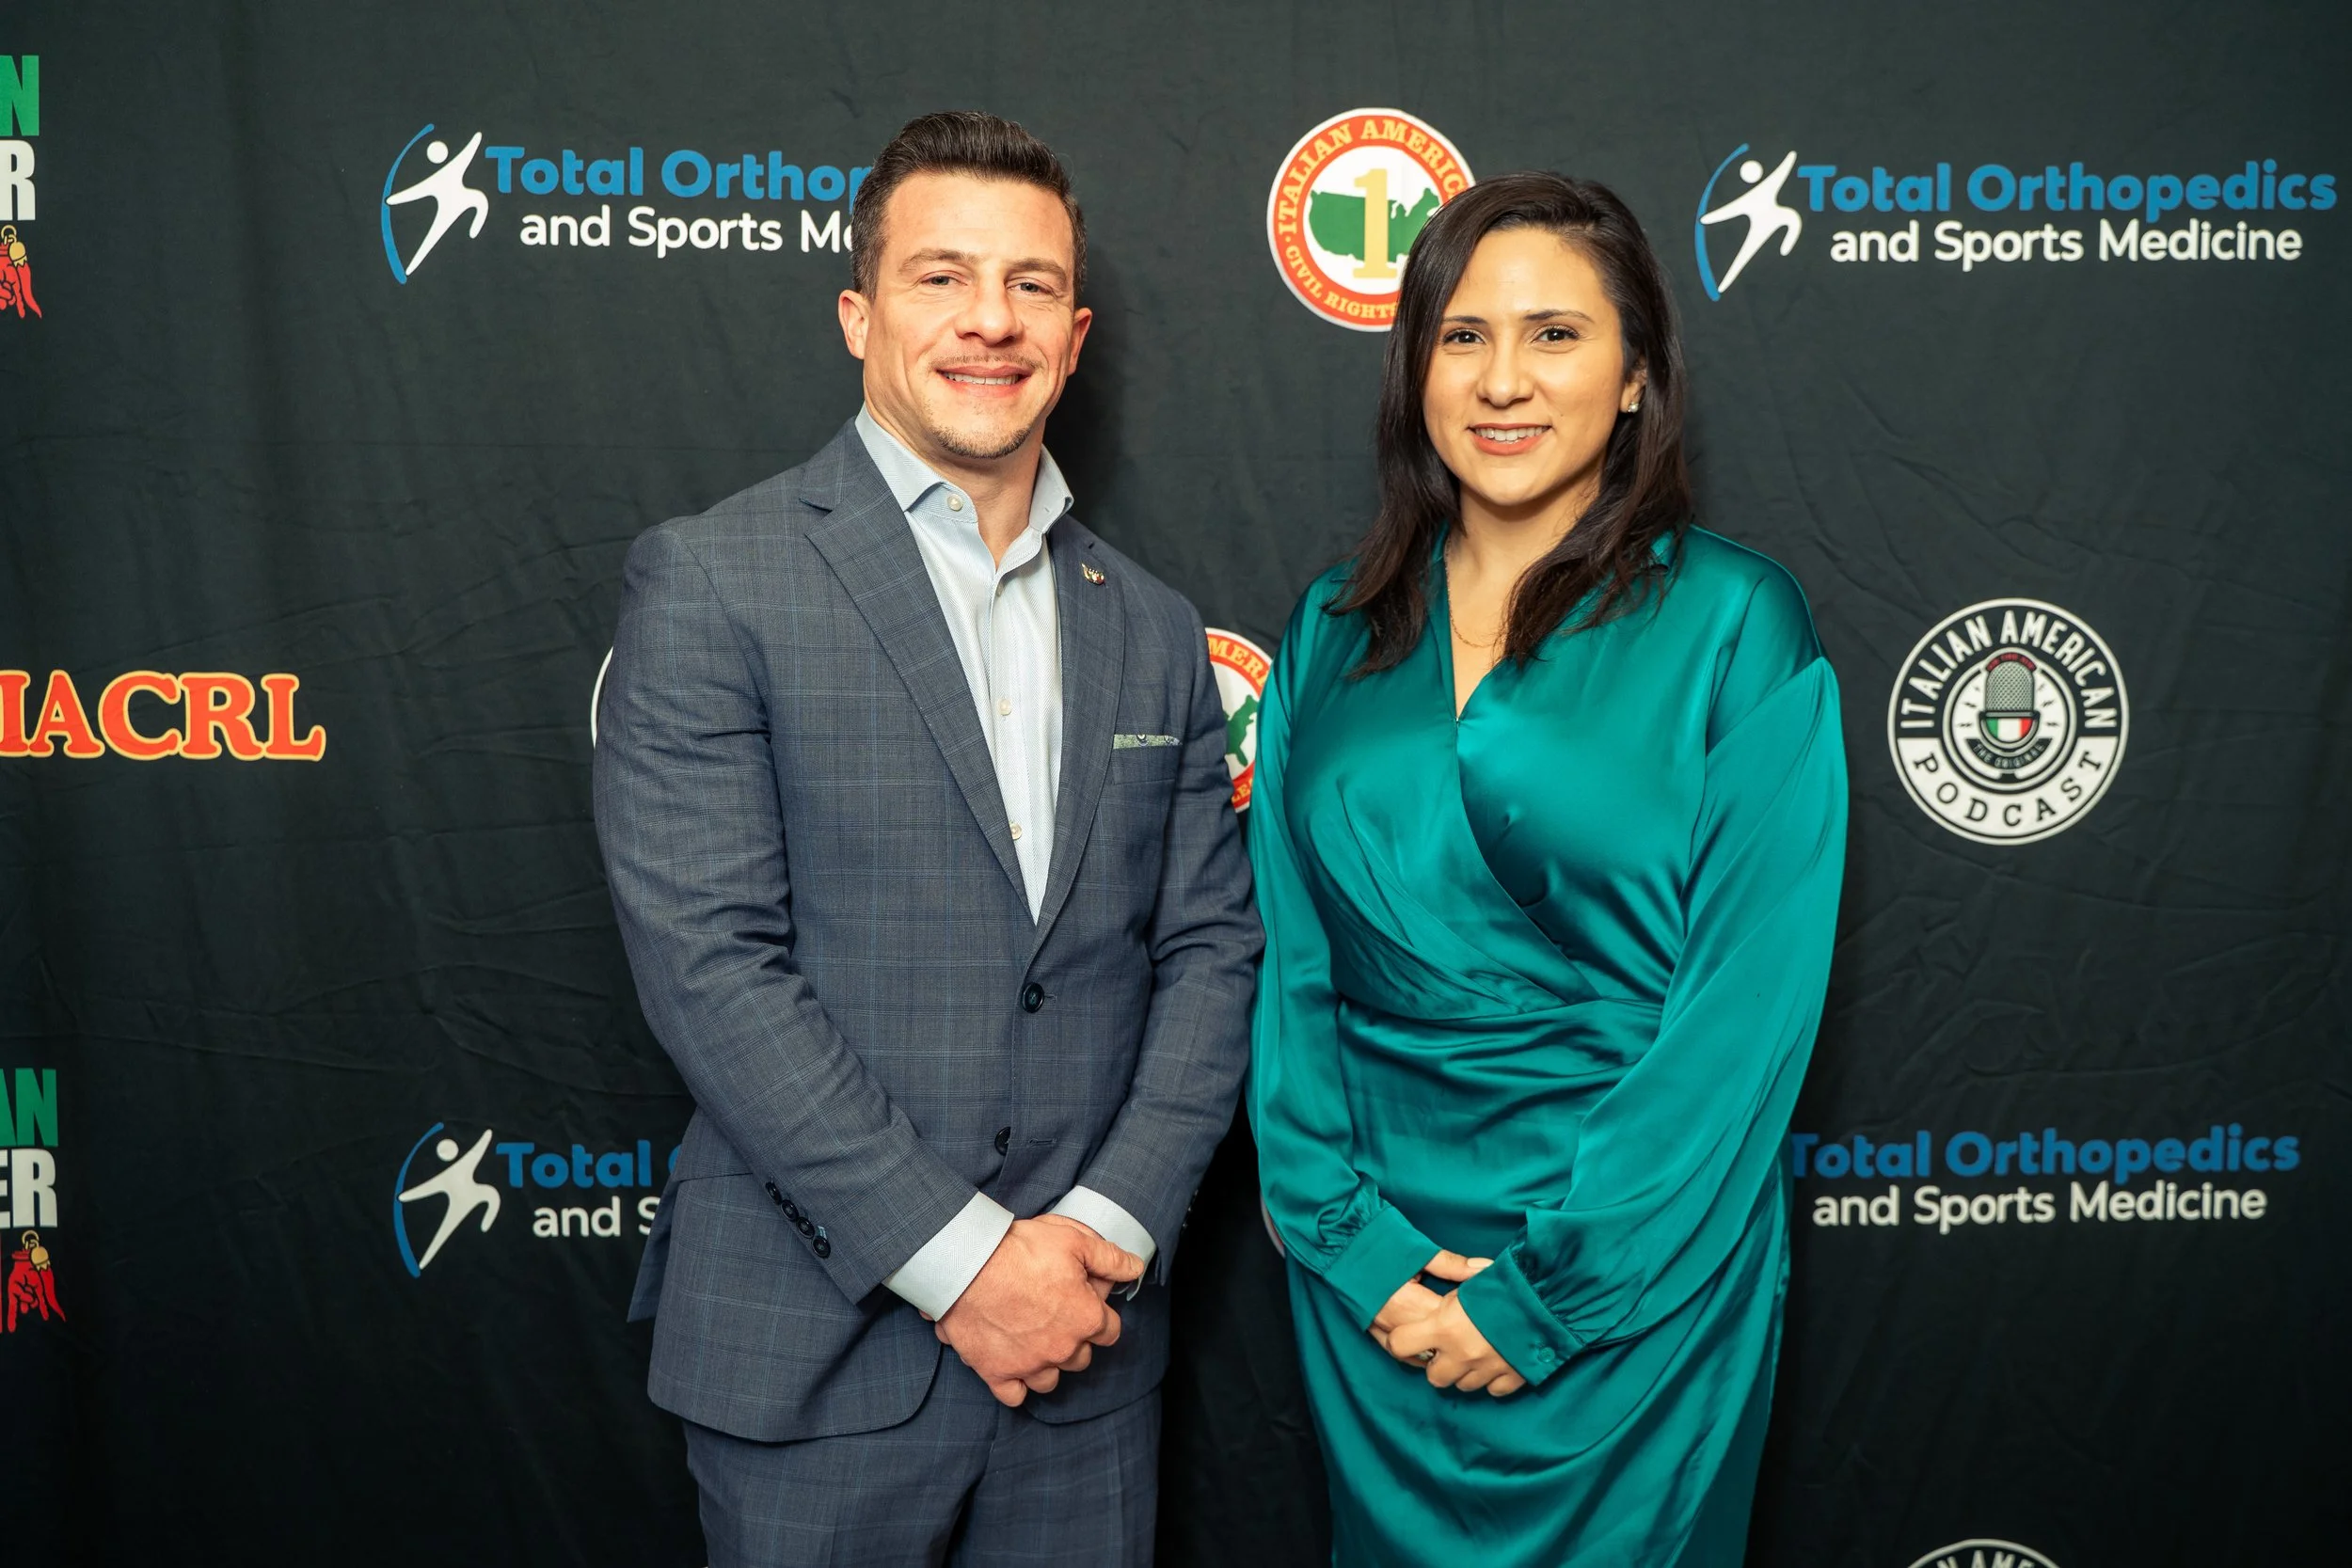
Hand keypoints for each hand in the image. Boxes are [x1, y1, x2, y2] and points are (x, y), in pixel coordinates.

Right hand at [934, 1216, 1144, 1406]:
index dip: (1099, 1315)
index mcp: (1086, 1318)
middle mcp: (1062, 1348)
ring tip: (1035, 1342)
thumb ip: (1110, 1258)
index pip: (1110, 1330)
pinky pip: (1014, 1396)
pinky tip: (1014, 1367)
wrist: (967, 1264)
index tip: (1085, 1303)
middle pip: (1081, 1358)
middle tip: (1056, 1316)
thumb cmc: (1021, 1249)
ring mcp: (1029, 1364)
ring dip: (1048, 1364)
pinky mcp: (997, 1372)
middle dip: (1074, 1340)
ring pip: (1051, 1380)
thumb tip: (1135, 1268)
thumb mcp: (1075, 1240)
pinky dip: (1016, 1386)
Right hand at [1367, 1250, 1486, 1352]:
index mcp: (1408, 1303)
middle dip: (1453, 1341)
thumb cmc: (1379, 1241)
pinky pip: (1397, 1353)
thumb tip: (1485, 1269)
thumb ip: (1452, 1265)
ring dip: (1435, 1352)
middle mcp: (1394, 1322)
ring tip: (1455, 1345)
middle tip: (1474, 1334)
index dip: (1466, 1321)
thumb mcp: (1418, 1250)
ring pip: (1415, 1356)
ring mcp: (1379, 1329)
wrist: (1341, 1241)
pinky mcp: (1370, 1329)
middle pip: (1433, 1344)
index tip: (1482, 1314)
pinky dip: (1415, 1354)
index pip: (1447, 1323)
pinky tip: (1428, 1351)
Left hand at [1385, 1289, 1527, 1397]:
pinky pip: (1493, 1390)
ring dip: (1466, 1372)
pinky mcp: (1511, 1378)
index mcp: (1444, 1327)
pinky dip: (1493, 1379)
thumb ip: (1449, 1299)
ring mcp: (1486, 1369)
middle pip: (1434, 1377)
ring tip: (1475, 1352)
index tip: (1410, 1336)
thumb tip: (1439, 1304)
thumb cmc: (1505, 1283)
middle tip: (1449, 1348)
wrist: (1548, 1299)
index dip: (1402, 1340)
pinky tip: (1497, 1361)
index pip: (1400, 1344)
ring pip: (1463, 1386)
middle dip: (1439, 1365)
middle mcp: (1461, 1353)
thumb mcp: (1469, 1282)